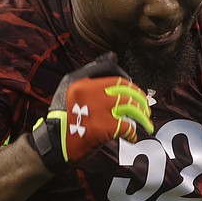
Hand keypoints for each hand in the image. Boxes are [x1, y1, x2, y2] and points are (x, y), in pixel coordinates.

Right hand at [30, 52, 153, 171]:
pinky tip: (132, 137)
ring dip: (141, 115)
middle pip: (126, 92)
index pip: (116, 79)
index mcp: (82, 83)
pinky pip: (126, 127)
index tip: (138, 94)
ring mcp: (94, 110)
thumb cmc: (66, 119)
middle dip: (141, 100)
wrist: (55, 145)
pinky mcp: (99, 128)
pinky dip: (132, 133)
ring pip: (129, 107)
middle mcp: (88, 93)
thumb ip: (92, 74)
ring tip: (145, 122)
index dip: (131, 86)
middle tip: (146, 109)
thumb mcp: (72, 91)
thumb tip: (113, 55)